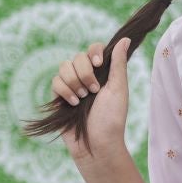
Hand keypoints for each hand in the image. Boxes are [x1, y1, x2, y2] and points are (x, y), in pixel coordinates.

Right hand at [52, 35, 130, 163]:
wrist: (97, 143)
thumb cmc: (112, 118)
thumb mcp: (119, 88)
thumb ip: (118, 63)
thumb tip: (125, 39)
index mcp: (103, 73)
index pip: (93, 49)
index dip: (93, 53)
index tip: (98, 64)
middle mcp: (87, 77)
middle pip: (77, 57)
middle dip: (85, 73)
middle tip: (93, 91)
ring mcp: (72, 86)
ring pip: (64, 67)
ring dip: (74, 82)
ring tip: (82, 99)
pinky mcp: (60, 97)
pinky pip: (55, 81)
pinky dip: (64, 91)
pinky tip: (73, 104)